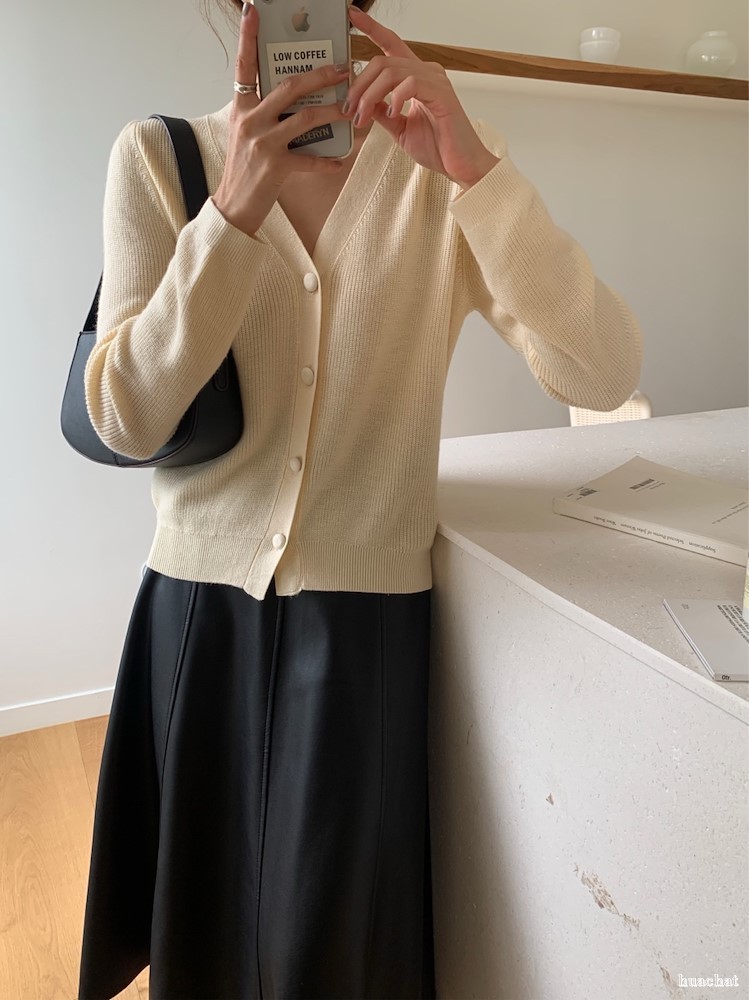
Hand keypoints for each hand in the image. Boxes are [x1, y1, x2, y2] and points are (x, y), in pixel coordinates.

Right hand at [212, 3, 350, 236]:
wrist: (233, 206)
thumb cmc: (244, 169)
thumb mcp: (245, 133)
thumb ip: (264, 112)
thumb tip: (293, 96)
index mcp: (241, 107)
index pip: (244, 65)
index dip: (248, 37)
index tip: (254, 10)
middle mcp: (250, 120)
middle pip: (289, 86)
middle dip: (320, 75)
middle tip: (342, 68)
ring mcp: (263, 143)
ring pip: (305, 118)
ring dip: (332, 111)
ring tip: (350, 108)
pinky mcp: (275, 167)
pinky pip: (310, 160)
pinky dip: (327, 161)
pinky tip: (341, 161)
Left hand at [345, 6, 499, 189]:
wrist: (460, 165)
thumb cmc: (438, 148)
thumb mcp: (400, 129)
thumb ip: (383, 113)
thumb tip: (364, 103)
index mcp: (415, 79)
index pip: (391, 46)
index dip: (372, 29)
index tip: (353, 14)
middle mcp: (426, 73)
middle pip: (382, 61)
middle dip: (359, 86)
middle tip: (350, 110)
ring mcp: (435, 80)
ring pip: (391, 72)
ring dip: (370, 95)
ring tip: (364, 117)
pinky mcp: (441, 93)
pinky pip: (410, 84)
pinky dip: (395, 98)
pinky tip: (394, 114)